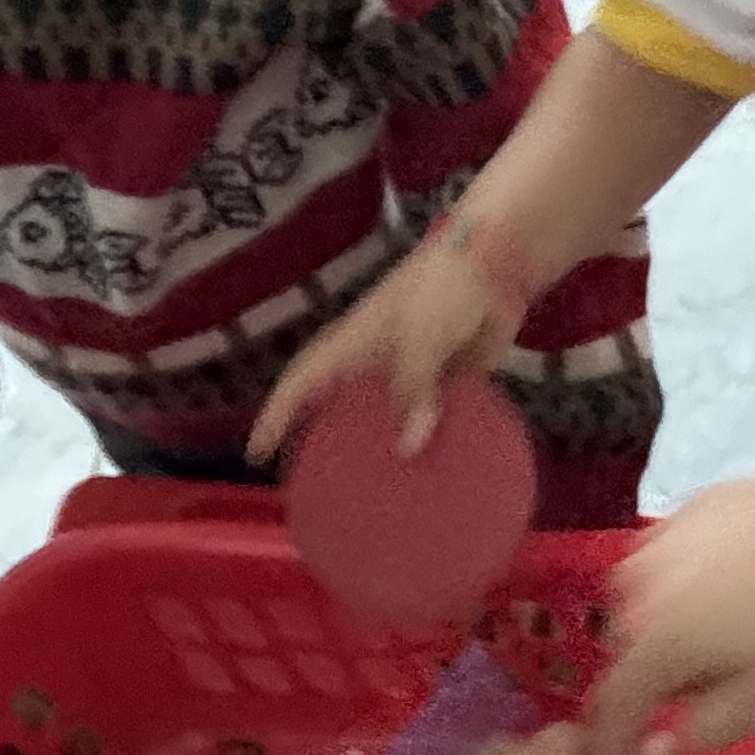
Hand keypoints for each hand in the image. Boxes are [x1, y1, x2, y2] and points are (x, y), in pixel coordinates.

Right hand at [249, 230, 518, 463]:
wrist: (498, 260)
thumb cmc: (442, 288)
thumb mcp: (419, 337)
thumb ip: (412, 389)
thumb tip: (407, 449)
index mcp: (353, 343)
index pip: (301, 382)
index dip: (276, 416)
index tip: (257, 454)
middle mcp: (375, 361)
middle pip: (338, 405)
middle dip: (322, 439)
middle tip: (316, 484)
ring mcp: (412, 371)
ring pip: (385, 417)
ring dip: (380, 449)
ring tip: (373, 493)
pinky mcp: (448, 377)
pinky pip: (432, 417)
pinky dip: (429, 442)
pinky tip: (435, 475)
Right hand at [591, 458, 754, 754]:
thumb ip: (703, 731)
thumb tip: (668, 735)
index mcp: (650, 640)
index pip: (612, 704)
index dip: (616, 740)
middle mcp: (636, 584)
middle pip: (625, 648)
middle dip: (652, 676)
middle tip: (711, 689)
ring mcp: (661, 536)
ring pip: (643, 598)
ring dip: (666, 624)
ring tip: (729, 632)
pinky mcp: (693, 504)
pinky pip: (671, 559)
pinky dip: (687, 580)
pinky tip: (742, 581)